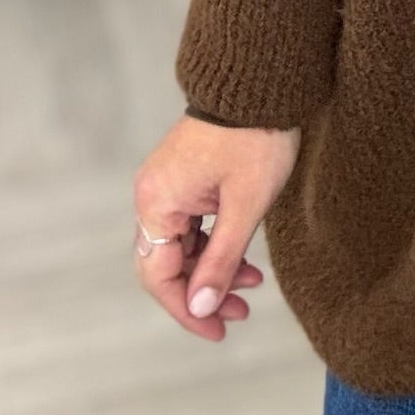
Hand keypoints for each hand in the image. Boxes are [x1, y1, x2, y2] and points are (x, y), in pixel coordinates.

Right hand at [132, 114, 300, 339]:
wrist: (262, 83)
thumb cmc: (256, 139)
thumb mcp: (245, 206)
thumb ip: (222, 260)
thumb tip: (202, 307)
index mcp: (157, 203)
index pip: (161, 277)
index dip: (188, 311)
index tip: (219, 331)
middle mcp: (153, 196)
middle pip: (168, 264)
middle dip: (203, 293)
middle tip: (239, 315)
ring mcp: (167, 185)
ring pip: (183, 247)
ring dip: (213, 270)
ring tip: (252, 285)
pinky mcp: (185, 177)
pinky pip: (192, 226)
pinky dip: (216, 245)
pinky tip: (245, 259)